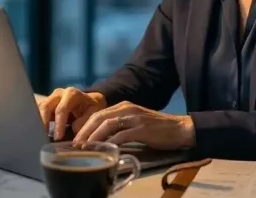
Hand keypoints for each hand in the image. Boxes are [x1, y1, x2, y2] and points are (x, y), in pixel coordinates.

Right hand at [38, 87, 107, 140]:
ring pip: (39, 109)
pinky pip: (36, 112)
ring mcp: (50, 98)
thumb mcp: (94, 114)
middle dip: (43, 123)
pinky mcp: (45, 105)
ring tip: (38, 137)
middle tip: (43, 138)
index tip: (58, 138)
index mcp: (72, 94)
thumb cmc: (91, 109)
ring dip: (38, 123)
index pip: (61, 109)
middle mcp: (59, 93)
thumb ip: (85, 122)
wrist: (89, 103)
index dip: (58, 124)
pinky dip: (36, 123)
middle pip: (45, 107)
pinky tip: (37, 134)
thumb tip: (74, 132)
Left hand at [73, 101, 194, 150]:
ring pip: (107, 125)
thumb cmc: (157, 129)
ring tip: (85, 147)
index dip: (85, 126)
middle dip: (84, 131)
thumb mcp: (135, 123)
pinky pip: (122, 135)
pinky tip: (104, 149)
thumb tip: (101, 139)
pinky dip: (110, 142)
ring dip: (93, 137)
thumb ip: (119, 127)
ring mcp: (134, 117)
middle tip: (75, 144)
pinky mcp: (142, 128)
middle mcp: (127, 108)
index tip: (76, 138)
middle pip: (99, 117)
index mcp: (124, 106)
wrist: (180, 129)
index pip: (98, 114)